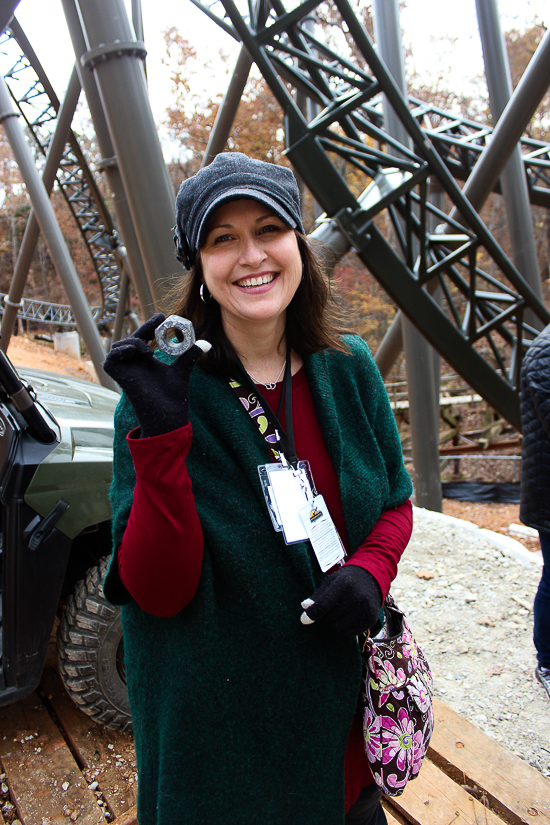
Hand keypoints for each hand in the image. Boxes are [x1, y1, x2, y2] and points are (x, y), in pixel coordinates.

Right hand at [103, 313, 210, 436]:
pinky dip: (121, 351)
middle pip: (131, 339)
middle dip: (143, 329)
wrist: (168, 416)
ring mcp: (124, 371)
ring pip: (119, 346)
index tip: (162, 316)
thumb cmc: (173, 398)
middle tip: (158, 323)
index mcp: (146, 362)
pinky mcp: (116, 377)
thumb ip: (190, 356)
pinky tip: (138, 352)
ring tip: (149, 351)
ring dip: (134, 341)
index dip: (150, 326)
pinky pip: (110, 359)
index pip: (144, 338)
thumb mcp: (182, 371)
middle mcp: (133, 365)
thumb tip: (205, 343)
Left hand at [300, 565, 381, 637]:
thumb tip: (304, 607)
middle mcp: (356, 596)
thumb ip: (318, 595)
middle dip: (326, 614)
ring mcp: (365, 608)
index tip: (303, 620)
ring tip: (341, 611)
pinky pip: (350, 633)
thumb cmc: (346, 581)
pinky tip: (349, 617)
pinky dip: (345, 629)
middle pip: (330, 617)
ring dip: (335, 622)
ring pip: (339, 627)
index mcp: (343, 584)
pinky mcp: (371, 619)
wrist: (371, 578)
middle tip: (332, 606)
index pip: (324, 603)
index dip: (313, 613)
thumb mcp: (331, 582)